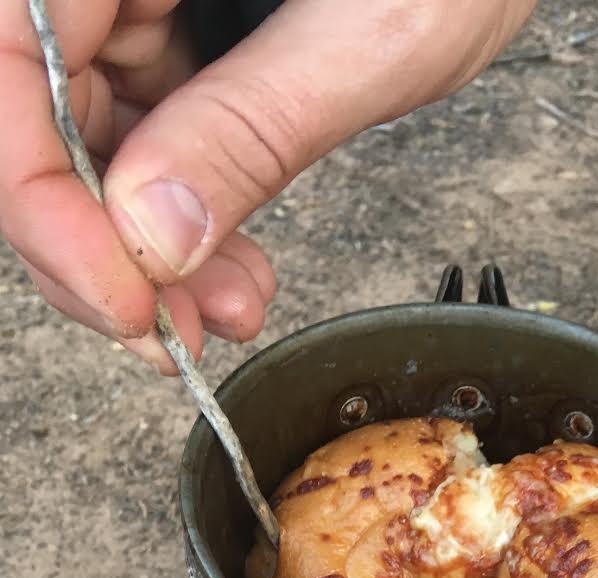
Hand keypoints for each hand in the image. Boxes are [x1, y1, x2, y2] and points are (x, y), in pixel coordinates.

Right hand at [1, 0, 534, 369]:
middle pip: (33, 114)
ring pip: (91, 141)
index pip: (6, 59)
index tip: (118, 296)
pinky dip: (186, 223)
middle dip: (99, 247)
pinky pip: (152, 139)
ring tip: (226, 312)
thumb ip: (251, 127)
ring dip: (150, 254)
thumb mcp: (369, 32)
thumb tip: (151, 236)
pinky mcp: (183, 35)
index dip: (38, 196)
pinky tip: (234, 275)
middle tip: (167, 334)